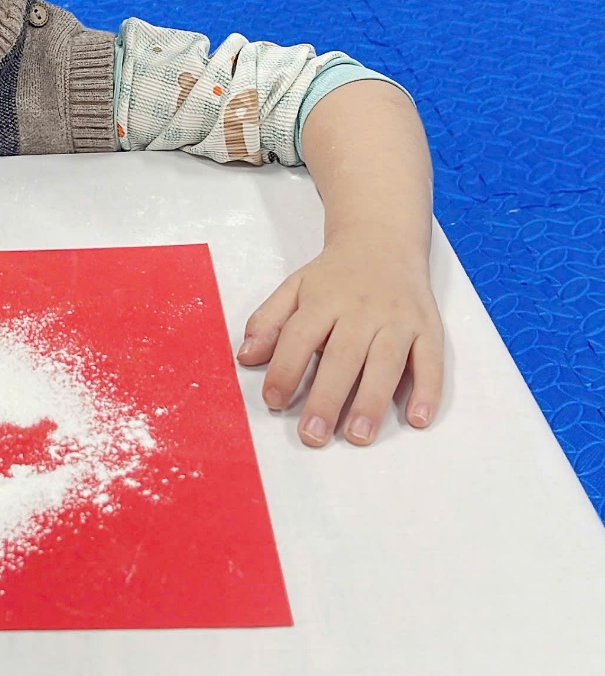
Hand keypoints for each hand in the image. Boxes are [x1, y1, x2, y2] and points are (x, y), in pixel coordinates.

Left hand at [235, 239, 443, 446]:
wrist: (382, 240)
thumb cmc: (334, 275)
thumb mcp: (295, 287)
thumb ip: (268, 321)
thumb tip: (245, 356)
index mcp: (324, 300)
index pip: (300, 336)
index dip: (285, 369)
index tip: (274, 400)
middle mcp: (362, 311)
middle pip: (343, 357)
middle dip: (327, 398)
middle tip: (313, 434)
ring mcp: (398, 320)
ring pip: (386, 363)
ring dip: (372, 401)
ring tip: (358, 435)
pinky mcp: (428, 328)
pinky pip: (431, 361)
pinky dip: (427, 391)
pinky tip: (418, 418)